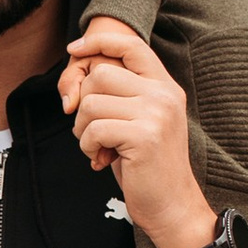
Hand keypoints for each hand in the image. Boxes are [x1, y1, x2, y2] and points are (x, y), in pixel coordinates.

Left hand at [63, 22, 217, 247]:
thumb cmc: (147, 166)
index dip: (99, 42)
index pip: (131, 45)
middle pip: (100, 74)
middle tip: (92, 133)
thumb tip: (83, 69)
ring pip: (91, 102)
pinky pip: (94, 128)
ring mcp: (156, 113)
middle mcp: (164, 94)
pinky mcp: (143, 136)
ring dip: (83, 129)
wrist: (171, 205)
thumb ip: (122, 94)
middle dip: (83, 104)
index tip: (75, 49)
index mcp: (165, 87)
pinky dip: (88, 146)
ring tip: (98, 148)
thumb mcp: (139, 121)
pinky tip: (102, 160)